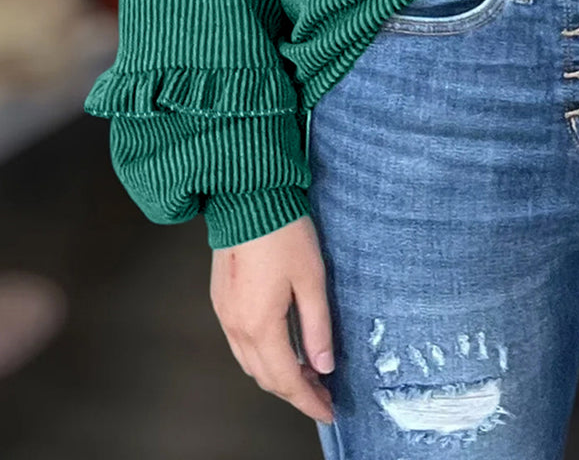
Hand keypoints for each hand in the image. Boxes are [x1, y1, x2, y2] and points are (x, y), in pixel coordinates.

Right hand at [210, 214, 334, 424]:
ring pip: (250, 362)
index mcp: (259, 325)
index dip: (309, 401)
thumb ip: (317, 327)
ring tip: (308, 372)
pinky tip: (282, 346)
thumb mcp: (312, 279)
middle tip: (323, 393)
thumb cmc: (282, 231)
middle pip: (265, 377)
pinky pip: (240, 343)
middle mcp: (236, 325)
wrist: (247, 196)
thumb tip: (324, 365)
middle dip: (295, 391)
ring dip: (277, 374)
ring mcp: (224, 313)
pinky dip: (262, 355)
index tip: (329, 410)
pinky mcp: (221, 298)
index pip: (286, 380)